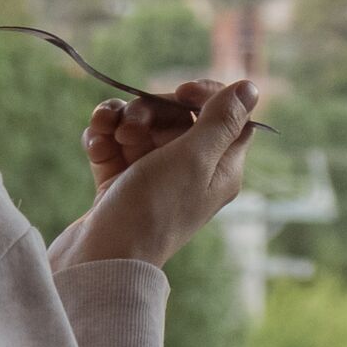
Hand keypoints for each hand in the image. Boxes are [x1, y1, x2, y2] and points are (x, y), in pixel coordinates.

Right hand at [46, 80, 257, 270]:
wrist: (101, 260)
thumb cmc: (154, 209)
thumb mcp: (195, 159)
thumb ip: (222, 120)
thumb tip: (250, 86)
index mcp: (221, 168)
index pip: (227, 116)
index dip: (206, 95)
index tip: (180, 91)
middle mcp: (191, 172)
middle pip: (177, 117)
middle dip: (150, 111)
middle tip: (132, 128)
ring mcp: (152, 178)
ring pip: (140, 127)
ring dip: (120, 120)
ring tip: (109, 135)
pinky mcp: (119, 185)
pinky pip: (113, 145)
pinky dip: (103, 138)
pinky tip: (95, 146)